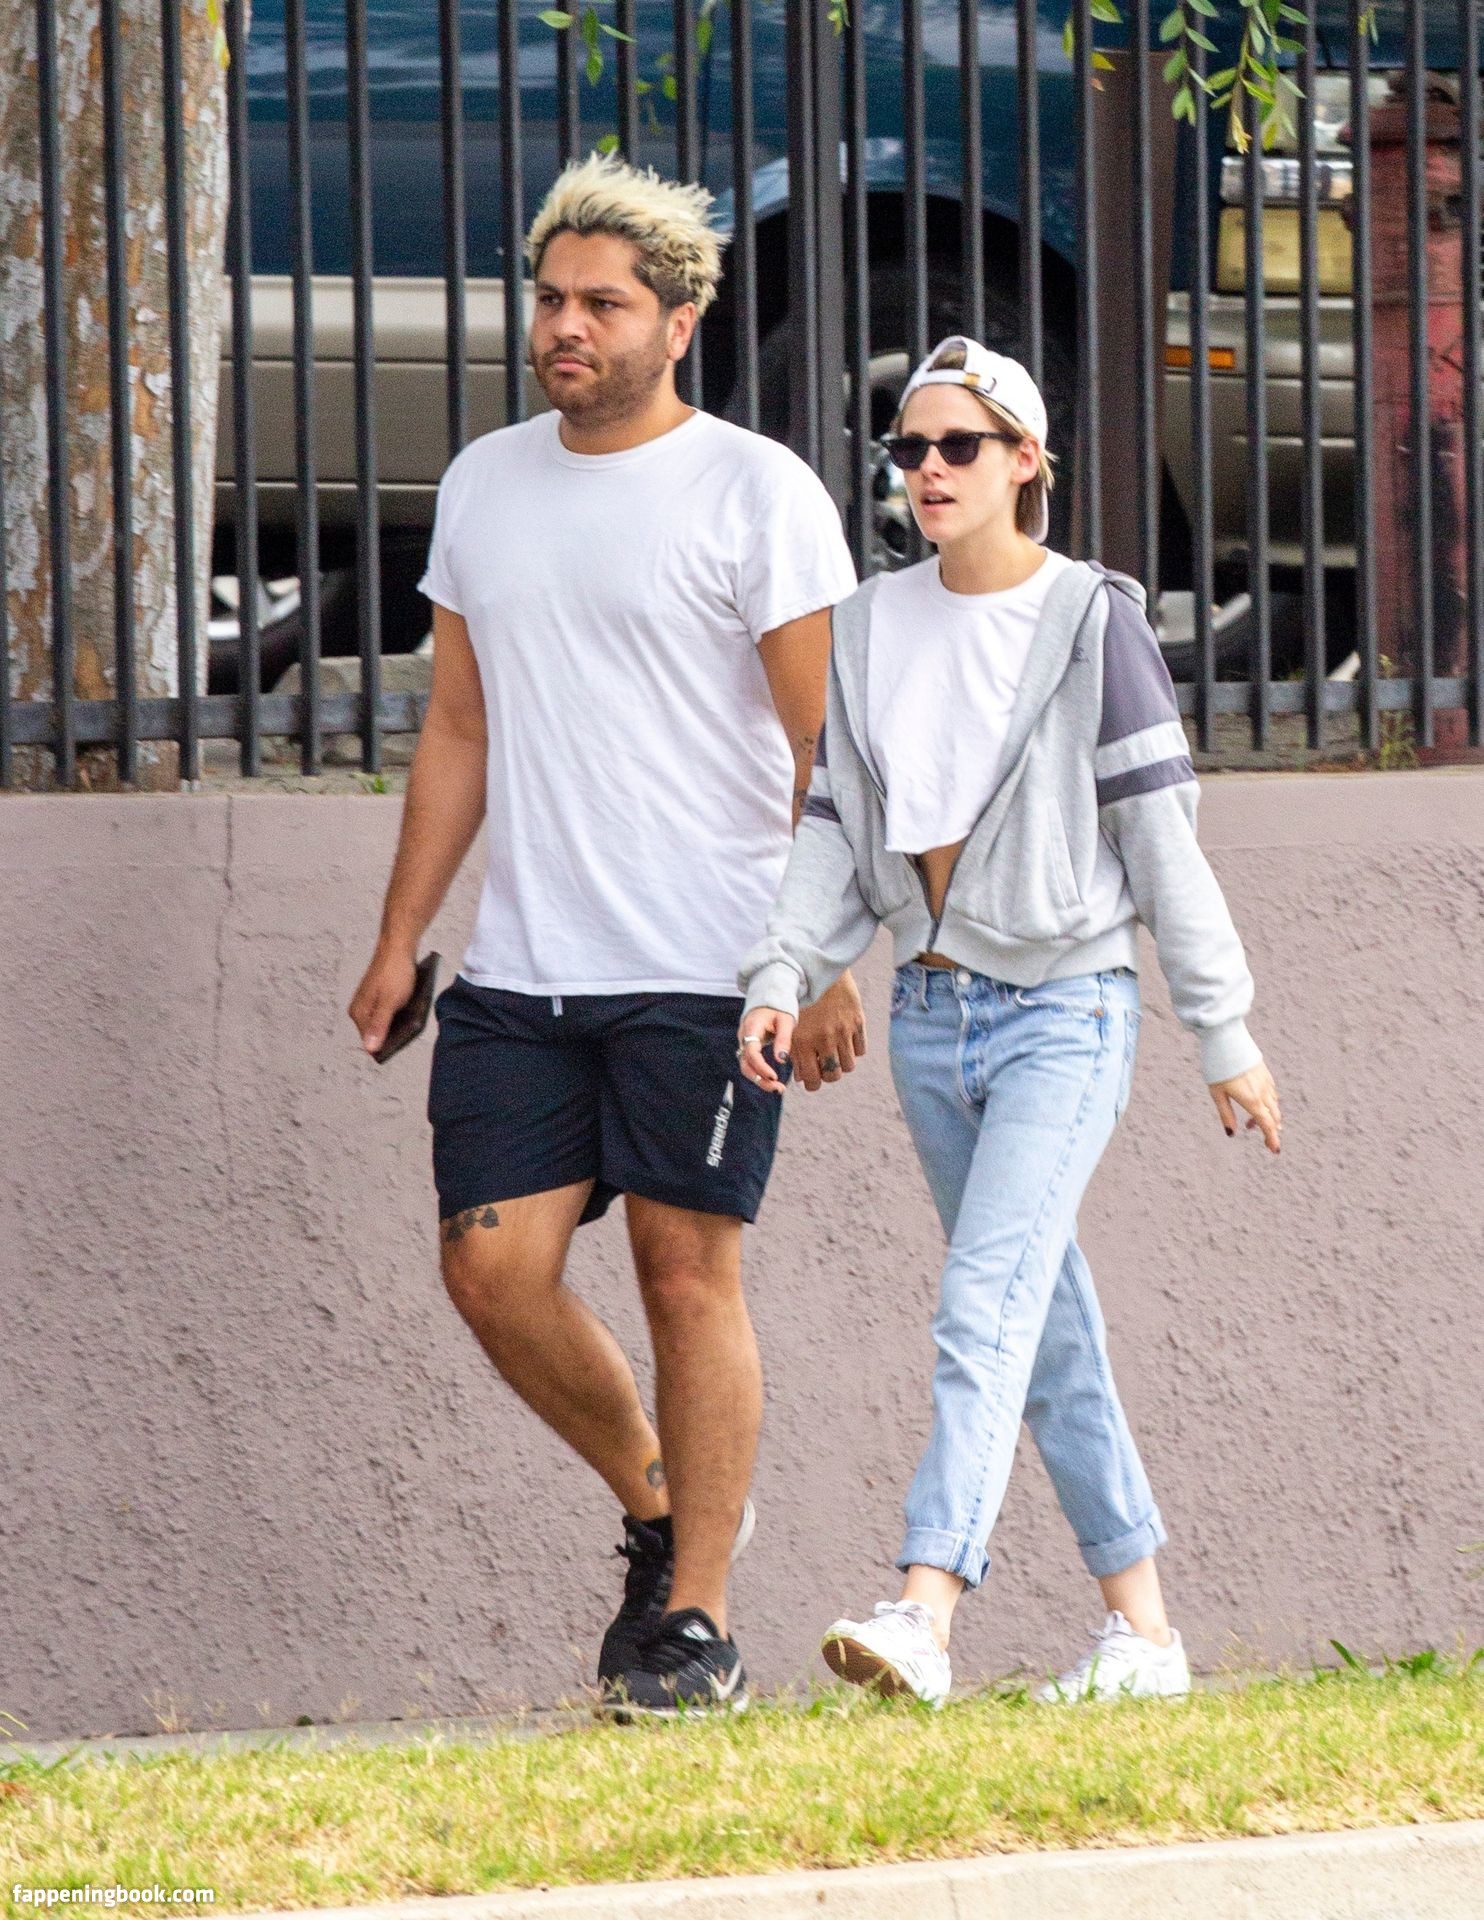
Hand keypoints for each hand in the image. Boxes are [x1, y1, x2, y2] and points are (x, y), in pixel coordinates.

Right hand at [348, 942, 416, 1055]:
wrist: (398, 946)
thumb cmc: (395, 973)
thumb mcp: (390, 1002)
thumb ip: (380, 1025)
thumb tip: (370, 1048)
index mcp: (359, 1013)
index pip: (371, 1042)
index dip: (388, 1044)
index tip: (404, 1038)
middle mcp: (359, 1010)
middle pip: (377, 1033)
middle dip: (394, 1032)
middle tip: (410, 1023)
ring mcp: (368, 1003)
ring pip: (384, 1022)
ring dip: (398, 1022)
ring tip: (411, 1014)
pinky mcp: (377, 996)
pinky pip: (388, 1011)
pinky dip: (398, 1012)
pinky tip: (409, 1007)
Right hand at [737, 1007, 794, 1094]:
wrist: (768, 999)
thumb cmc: (778, 1008)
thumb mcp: (785, 1020)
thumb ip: (783, 1039)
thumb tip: (781, 1060)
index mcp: (751, 1028)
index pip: (751, 1052)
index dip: (761, 1066)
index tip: (774, 1076)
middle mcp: (743, 1038)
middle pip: (745, 1064)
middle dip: (760, 1079)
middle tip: (778, 1088)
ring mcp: (744, 1043)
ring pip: (746, 1067)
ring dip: (760, 1080)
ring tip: (778, 1089)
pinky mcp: (748, 1048)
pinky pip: (750, 1064)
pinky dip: (760, 1074)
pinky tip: (773, 1081)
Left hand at [790, 971, 866, 1091]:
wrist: (817, 968)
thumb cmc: (800, 999)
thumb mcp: (791, 1026)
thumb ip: (795, 1053)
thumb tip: (801, 1078)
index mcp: (803, 1041)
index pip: (812, 1080)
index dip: (813, 1084)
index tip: (813, 1079)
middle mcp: (824, 1039)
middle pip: (833, 1076)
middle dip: (828, 1075)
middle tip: (824, 1066)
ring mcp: (843, 1030)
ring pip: (848, 1066)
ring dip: (841, 1063)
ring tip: (835, 1053)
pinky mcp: (858, 1021)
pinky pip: (861, 1050)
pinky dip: (854, 1049)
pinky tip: (846, 1041)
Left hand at [1209, 1060, 1281, 1153]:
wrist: (1227, 1041)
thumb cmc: (1218, 1068)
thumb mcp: (1217, 1094)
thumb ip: (1226, 1114)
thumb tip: (1231, 1133)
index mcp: (1252, 1100)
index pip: (1267, 1125)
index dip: (1272, 1139)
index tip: (1275, 1150)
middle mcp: (1263, 1093)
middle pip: (1274, 1117)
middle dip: (1271, 1131)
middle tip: (1265, 1141)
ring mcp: (1266, 1082)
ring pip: (1275, 1105)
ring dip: (1269, 1117)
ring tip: (1254, 1123)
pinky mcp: (1265, 1073)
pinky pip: (1273, 1093)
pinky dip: (1270, 1104)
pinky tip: (1260, 1104)